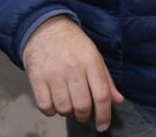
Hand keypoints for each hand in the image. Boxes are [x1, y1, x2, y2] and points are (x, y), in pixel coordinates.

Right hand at [23, 15, 124, 130]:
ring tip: (69, 105)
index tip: (103, 126)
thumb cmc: (74, 44)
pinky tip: (54, 103)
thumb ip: (106, 80)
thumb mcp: (95, 56)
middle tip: (84, 115)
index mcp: (91, 62)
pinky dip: (51, 111)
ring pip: (64, 108)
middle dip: (85, 116)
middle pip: (83, 105)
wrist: (46, 29)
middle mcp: (73, 68)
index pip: (101, 94)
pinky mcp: (36, 78)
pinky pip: (45, 106)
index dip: (104, 114)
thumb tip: (118, 100)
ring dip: (68, 113)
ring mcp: (53, 74)